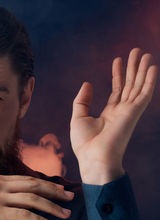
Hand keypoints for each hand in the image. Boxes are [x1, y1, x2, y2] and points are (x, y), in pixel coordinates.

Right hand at [0, 174, 74, 219]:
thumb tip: (16, 198)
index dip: (47, 183)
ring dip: (52, 208)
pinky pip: (23, 216)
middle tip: (70, 198)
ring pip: (32, 200)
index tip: (61, 189)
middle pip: (34, 186)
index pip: (28, 179)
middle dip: (55, 192)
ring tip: (64, 215)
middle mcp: (0, 185)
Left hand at [70, 48, 157, 184]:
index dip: (118, 75)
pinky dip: (149, 80)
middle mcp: (121, 112)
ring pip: (137, 86)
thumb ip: (83, 100)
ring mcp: (129, 112)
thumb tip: (87, 83)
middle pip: (129, 85)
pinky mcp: (134, 113)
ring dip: (141, 70)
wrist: (93, 157)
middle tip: (136, 51)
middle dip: (132, 68)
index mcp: (109, 114)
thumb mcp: (79, 117)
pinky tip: (151, 67)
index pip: (117, 90)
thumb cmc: (84, 143)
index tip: (118, 60)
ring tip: (144, 53)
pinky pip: (144, 93)